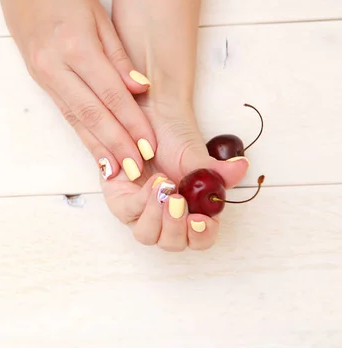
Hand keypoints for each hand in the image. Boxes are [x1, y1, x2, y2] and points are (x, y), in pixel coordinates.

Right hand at [0, 0, 155, 180]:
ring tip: (115, 169)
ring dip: (97, 146)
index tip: (148, 145)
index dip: (131, 123)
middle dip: (116, 144)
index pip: (110, 95)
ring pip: (75, 118)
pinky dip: (81, 132)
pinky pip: (63, 110)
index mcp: (75, 47)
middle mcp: (55, 66)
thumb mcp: (98, 15)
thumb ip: (117, 56)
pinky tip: (93, 146)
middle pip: (92, 114)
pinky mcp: (37, 77)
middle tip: (135, 169)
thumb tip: (139, 89)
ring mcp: (43, 74)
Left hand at [100, 98, 249, 250]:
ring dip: (156, 215)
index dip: (201, 236)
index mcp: (193, 213)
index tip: (201, 220)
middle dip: (174, 226)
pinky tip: (151, 183)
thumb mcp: (197, 156)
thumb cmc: (174, 140)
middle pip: (171, 243)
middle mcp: (167, 219)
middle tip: (177, 200)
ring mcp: (142, 213)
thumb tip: (242, 168)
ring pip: (147, 235)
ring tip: (163, 185)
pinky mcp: (121, 202)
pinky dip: (141, 200)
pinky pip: (128, 212)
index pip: (200, 240)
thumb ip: (217, 170)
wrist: (149, 120)